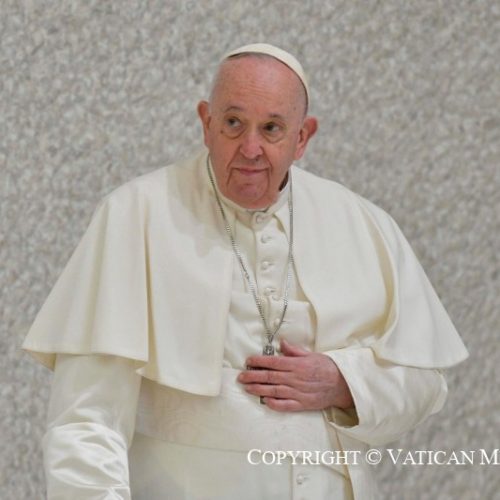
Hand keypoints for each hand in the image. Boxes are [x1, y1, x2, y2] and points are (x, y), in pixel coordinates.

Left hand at [237, 339, 353, 411]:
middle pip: (269, 376)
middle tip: (241, 376)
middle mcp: (295, 378)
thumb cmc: (327, 367)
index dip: (259, 361)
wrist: (342, 385)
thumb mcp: (311, 354)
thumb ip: (295, 350)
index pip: (273, 362)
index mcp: (296, 365)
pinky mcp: (302, 404)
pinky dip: (274, 404)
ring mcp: (298, 392)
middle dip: (253, 376)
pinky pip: (285, 405)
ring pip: (273, 391)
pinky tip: (264, 401)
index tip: (249, 361)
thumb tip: (282, 343)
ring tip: (246, 387)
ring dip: (258, 389)